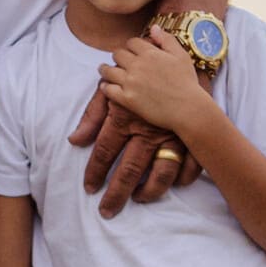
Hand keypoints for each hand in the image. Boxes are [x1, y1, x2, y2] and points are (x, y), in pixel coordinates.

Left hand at [70, 21, 209, 213]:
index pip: (105, 150)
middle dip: (116, 193)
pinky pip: (190, 164)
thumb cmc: (138, 75)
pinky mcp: (190, 134)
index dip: (95, 171)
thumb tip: (75, 140)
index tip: (89, 188)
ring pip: (161, 173)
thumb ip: (92, 114)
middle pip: (129, 169)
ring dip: (149, 192)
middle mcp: (147, 128)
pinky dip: (184, 178)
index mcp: (125, 116)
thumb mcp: (112, 89)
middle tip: (107, 211)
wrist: (175, 55)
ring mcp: (171, 133)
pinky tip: (175, 186)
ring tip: (139, 200)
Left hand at [100, 24, 212, 141]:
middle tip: (119, 61)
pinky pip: (108, 89)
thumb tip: (154, 27)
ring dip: (105, 69)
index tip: (132, 51)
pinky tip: (105, 86)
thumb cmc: (187, 82)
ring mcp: (130, 82)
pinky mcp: (127, 99)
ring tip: (103, 69)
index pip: (131, 43)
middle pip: (118, 54)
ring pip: (108, 70)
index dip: (131, 46)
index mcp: (150, 53)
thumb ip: (166, 40)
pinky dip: (105, 86)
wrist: (188, 109)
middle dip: (118, 56)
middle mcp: (137, 65)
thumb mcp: (182, 56)